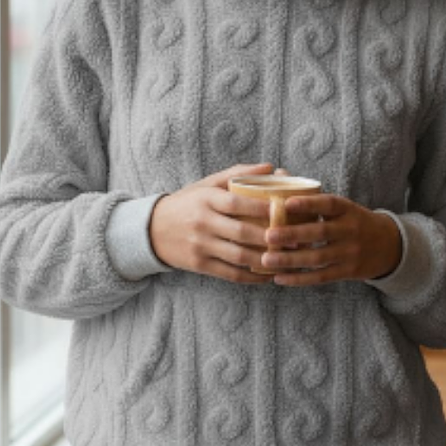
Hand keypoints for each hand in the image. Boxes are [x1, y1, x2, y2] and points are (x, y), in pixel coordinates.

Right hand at [149, 163, 281, 283]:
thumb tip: (272, 168)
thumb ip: (238, 174)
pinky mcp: (199, 265)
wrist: (151, 229)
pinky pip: (230, 274)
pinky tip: (267, 275)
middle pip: (241, 232)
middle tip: (294, 238)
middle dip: (270, 237)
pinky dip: (252, 277)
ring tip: (285, 257)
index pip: (236, 203)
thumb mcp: (207, 184)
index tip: (283, 210)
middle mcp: (202, 222)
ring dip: (265, 259)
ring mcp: (200, 246)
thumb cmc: (188, 203)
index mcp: (205, 199)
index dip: (261, 208)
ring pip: (238, 256)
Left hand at [258, 194, 401, 286]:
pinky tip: (279, 278)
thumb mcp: (340, 206)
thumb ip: (310, 193)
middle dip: (293, 234)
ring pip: (318, 257)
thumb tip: (278, 173)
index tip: (286, 203)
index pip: (328, 203)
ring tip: (267, 260)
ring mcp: (350, 252)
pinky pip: (321, 276)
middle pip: (321, 232)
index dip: (308, 203)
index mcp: (347, 209)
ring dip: (291, 260)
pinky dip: (300, 279)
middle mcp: (351, 229)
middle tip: (268, 235)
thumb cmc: (352, 221)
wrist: (388, 245)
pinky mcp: (348, 272)